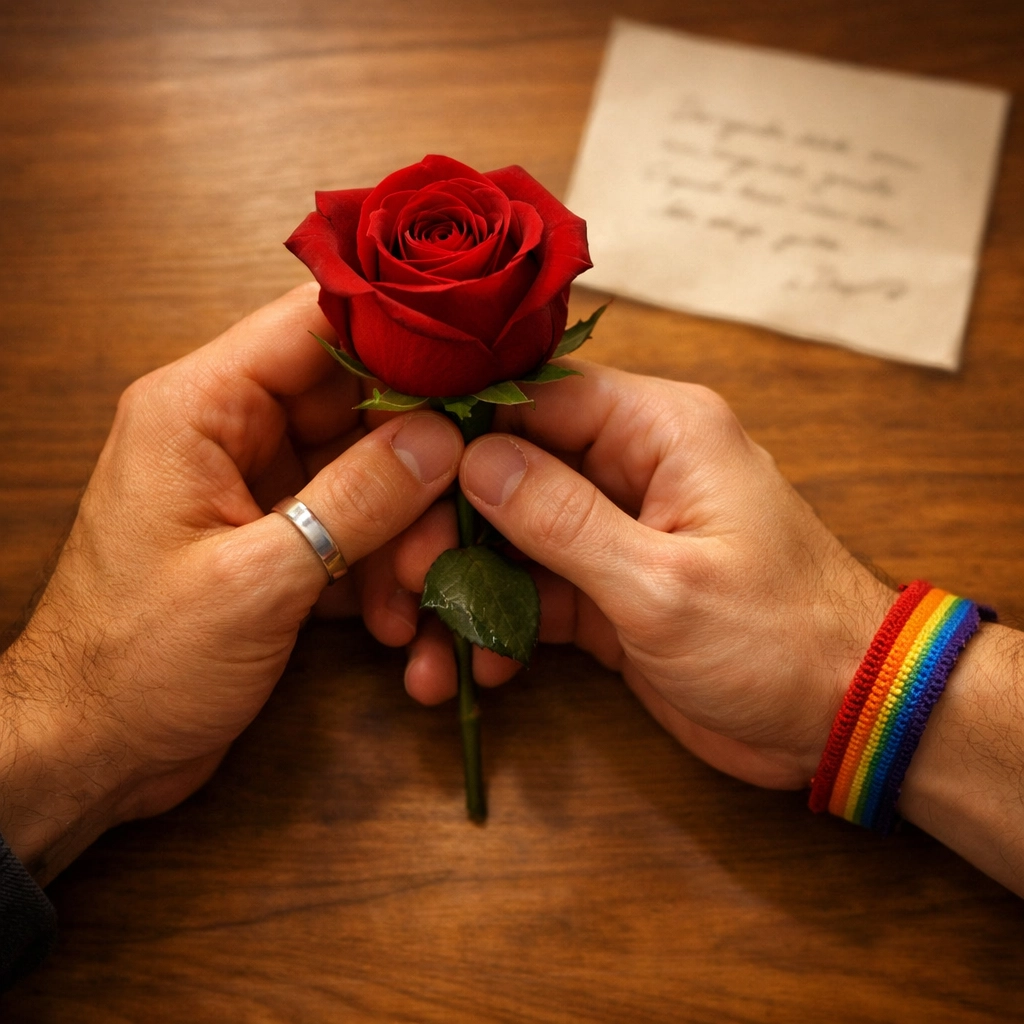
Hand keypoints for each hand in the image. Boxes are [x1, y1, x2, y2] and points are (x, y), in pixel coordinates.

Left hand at [0, 284, 462, 881]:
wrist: (91, 750)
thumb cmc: (135, 663)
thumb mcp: (256, 580)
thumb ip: (355, 501)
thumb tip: (441, 438)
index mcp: (200, 408)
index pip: (315, 326)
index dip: (402, 336)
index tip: (478, 364)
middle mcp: (231, 433)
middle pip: (356, 406)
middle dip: (417, 464)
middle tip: (457, 519)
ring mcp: (258, 488)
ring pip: (367, 472)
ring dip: (406, 532)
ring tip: (417, 594)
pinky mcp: (279, 539)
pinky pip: (355, 525)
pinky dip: (383, 568)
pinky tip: (395, 619)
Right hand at [384, 361, 893, 788]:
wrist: (841, 718)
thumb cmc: (778, 639)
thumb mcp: (662, 583)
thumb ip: (561, 519)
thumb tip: (470, 457)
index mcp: (659, 431)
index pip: (534, 399)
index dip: (458, 434)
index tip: (394, 484)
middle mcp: (631, 468)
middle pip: (508, 471)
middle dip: (447, 530)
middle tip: (403, 588)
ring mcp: (615, 533)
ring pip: (511, 540)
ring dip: (462, 591)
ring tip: (419, 649)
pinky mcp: (609, 592)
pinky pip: (535, 594)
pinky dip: (498, 628)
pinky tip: (473, 670)